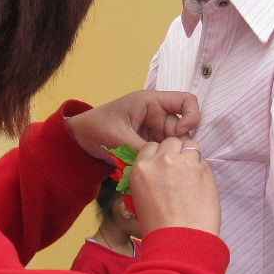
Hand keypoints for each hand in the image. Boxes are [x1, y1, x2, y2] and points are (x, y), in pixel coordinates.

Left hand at [66, 90, 199, 161]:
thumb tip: (161, 162)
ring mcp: (155, 132)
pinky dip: (161, 162)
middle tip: (169, 161)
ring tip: (159, 168)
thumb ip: (141, 148)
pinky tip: (155, 171)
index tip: (183, 133)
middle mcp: (158, 116)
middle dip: (178, 145)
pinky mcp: (150, 145)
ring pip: (174, 144)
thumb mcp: (118, 136)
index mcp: (152, 103)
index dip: (192, 116)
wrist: (81, 139)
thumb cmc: (97, 127)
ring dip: (169, 156)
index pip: (186, 101)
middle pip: (183, 129)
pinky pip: (163, 153)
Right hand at [126, 138, 220, 234]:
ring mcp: (186, 162)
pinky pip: (203, 159)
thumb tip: (158, 172)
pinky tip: (199, 184)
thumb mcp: (140, 198)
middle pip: (171, 142)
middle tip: (178, 169)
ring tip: (191, 174)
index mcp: (142, 167)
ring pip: (190, 144)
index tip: (162, 166)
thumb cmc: (158, 227)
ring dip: (190, 155)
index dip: (158, 155)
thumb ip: (148, 178)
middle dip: (174, 152)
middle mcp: (163, 160)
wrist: (181, 240)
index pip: (150, 146)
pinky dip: (201, 167)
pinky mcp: (205, 169)